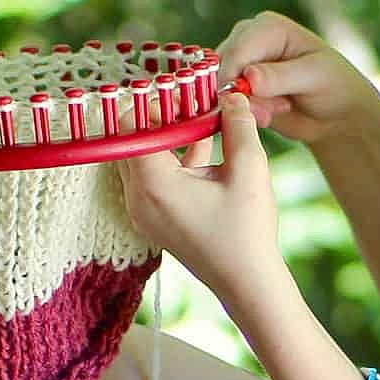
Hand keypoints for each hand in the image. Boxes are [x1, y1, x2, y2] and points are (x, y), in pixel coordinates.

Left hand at [118, 90, 281, 304]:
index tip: (181, 97)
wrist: (248, 282)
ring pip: (142, 160)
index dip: (154, 105)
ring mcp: (143, 212)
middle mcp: (138, 198)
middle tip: (190, 106)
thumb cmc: (248, 231)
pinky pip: (153, 179)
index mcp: (153, 183)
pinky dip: (172, 161)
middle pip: (132, 142)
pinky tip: (204, 147)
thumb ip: (238, 125)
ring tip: (201, 123)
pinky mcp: (155, 221)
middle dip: (160, 120)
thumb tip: (231, 96)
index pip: (130, 126)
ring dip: (168, 139)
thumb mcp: (249, 169)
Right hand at [217, 11, 379, 145]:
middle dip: (242, 97)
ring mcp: (240, 65)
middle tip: (273, 111)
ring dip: (246, 107)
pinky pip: (225, 105)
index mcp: (267, 27)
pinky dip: (244, 114)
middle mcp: (248, 40)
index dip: (234, 79)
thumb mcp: (314, 77)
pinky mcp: (237, 88)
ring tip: (279, 109)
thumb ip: (280, 77)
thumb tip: (248, 77)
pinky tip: (269, 115)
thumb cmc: (333, 85)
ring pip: (220, 89)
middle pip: (221, 69)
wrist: (336, 112)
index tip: (251, 104)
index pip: (236, 50)